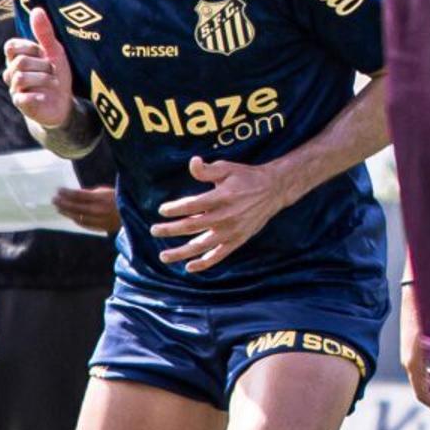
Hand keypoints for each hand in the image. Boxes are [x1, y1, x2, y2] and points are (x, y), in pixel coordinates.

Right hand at [4, 7, 75, 128]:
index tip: (43, 52)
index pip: (11, 46)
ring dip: (44, 78)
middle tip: (53, 70)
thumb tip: (37, 9)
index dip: (29, 47)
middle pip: (19, 62)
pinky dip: (37, 96)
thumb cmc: (55, 74)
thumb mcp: (54, 52)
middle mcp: (12, 73)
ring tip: (54, 82)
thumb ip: (44, 33)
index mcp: (17, 58)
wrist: (61, 104)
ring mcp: (15, 89)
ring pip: (20, 77)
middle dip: (42, 64)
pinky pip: (22, 97)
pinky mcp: (21, 104)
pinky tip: (45, 96)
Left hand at [48, 184, 121, 234]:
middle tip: (54, 200)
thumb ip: (92, 193)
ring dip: (67, 212)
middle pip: (76, 207)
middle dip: (63, 203)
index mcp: (102, 198)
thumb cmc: (121, 199)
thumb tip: (75, 195)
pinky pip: (84, 224)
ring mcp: (100, 219)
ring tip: (59, 208)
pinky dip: (75, 219)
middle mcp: (99, 210)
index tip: (58, 190)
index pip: (79, 195)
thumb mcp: (107, 191)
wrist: (135, 215)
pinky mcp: (101, 227)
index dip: (67, 192)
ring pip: (78, 217)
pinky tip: (70, 216)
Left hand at [155, 154, 288, 274]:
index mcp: (222, 197)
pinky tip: (189, 267)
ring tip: (163, 256)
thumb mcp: (228, 168)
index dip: (174, 209)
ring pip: (201, 245)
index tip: (162, 210)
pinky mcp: (238, 240)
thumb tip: (192, 162)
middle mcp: (226, 216)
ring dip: (181, 252)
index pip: (191, 206)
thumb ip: (207, 170)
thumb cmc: (246, 177)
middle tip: (154, 230)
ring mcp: (232, 231)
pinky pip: (219, 255)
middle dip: (169, 230)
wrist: (274, 190)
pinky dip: (205, 262)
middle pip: (191, 226)